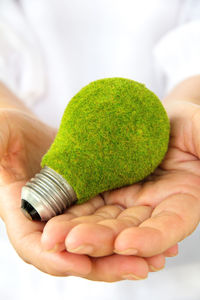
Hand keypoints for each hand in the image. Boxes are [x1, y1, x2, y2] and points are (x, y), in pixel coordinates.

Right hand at [0, 108, 166, 281]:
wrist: (31, 132)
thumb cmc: (9, 133)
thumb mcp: (0, 136)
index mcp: (21, 213)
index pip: (32, 245)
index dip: (54, 258)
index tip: (80, 262)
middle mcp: (47, 222)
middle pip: (73, 253)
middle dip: (104, 264)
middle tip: (139, 268)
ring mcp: (70, 216)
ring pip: (96, 244)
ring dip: (125, 255)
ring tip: (158, 259)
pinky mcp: (89, 205)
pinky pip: (109, 225)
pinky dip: (130, 235)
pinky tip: (158, 239)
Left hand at [42, 100, 199, 263]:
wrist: (158, 118)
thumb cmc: (185, 124)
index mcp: (182, 200)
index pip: (169, 226)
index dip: (151, 238)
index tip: (127, 244)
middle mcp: (151, 208)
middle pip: (127, 230)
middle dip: (100, 239)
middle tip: (70, 243)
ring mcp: (126, 201)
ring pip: (101, 221)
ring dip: (77, 230)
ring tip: (52, 236)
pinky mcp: (105, 190)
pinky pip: (86, 203)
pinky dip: (69, 211)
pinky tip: (49, 217)